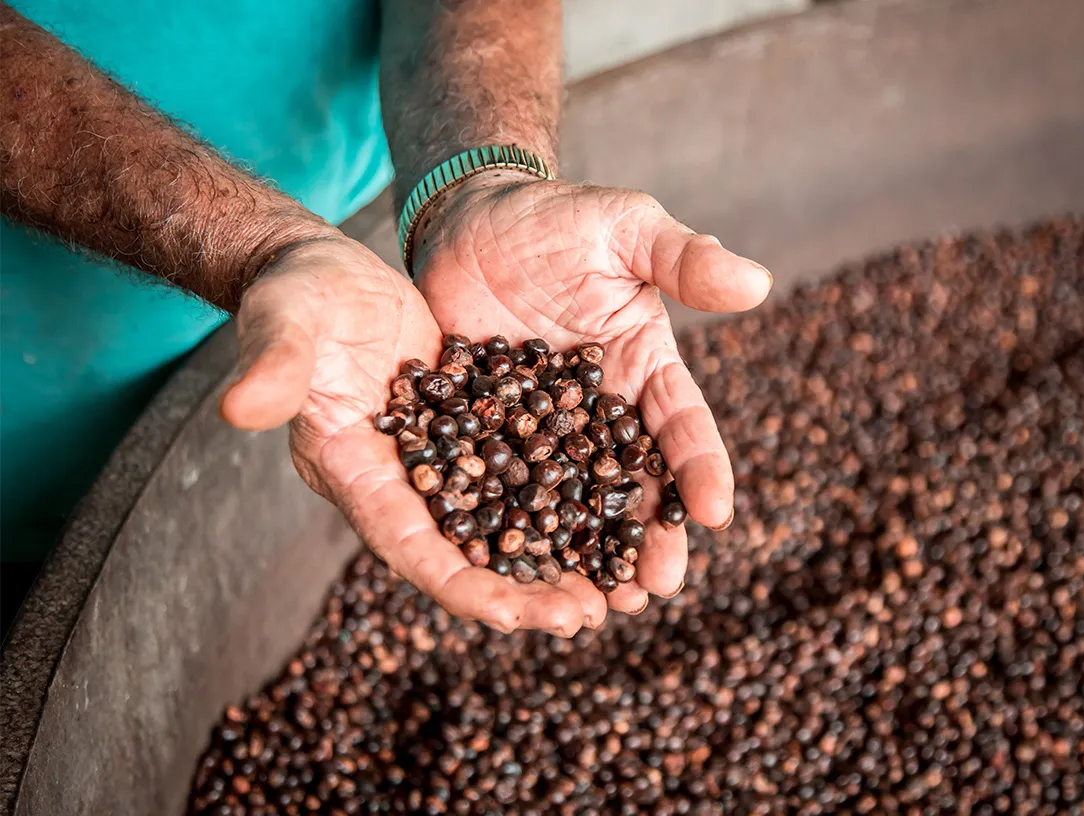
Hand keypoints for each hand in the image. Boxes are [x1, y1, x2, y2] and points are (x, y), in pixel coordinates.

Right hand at [218, 233, 594, 635]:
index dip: (460, 586)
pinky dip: (563, 491)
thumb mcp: (284, 325)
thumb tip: (239, 408)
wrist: (327, 272)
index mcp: (355, 470)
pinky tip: (612, 505)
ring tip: (614, 583)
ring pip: (504, 518)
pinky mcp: (472, 422)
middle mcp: (402, 478)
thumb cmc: (295, 296)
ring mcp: (441, 455)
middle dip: (523, 589)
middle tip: (587, 616)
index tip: (516, 619)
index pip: (410, 546)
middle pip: (467, 550)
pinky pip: (523, 467)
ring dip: (554, 552)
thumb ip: (272, 368)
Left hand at [415, 174, 772, 616]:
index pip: (681, 426)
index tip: (715, 514)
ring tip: (599, 604)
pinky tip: (513, 571)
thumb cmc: (555, 221)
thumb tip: (758, 284)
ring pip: (573, 501)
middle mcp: (601, 411)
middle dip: (649, 536)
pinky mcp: (486, 433)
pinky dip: (510, 529)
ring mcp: (543, 429)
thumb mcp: (625, 228)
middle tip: (654, 589)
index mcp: (644, 370)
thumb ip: (683, 258)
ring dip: (587, 552)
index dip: (701, 470)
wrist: (470, 221)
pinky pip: (499, 487)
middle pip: (633, 483)